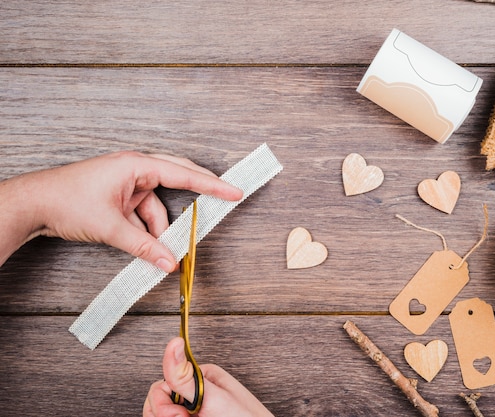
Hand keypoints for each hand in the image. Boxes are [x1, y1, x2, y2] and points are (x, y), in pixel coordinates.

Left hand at [0, 151, 242, 269]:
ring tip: (164, 251)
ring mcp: (128, 183)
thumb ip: (143, 246)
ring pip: (158, 205)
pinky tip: (148, 247)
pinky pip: (144, 213)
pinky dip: (148, 230)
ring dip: (162, 228)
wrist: (34, 205)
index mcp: (136, 165)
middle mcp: (136, 169)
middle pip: (178, 179)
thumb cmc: (66, 202)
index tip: (234, 191)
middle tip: (224, 201)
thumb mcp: (110, 227)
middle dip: (198, 194)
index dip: (212, 185)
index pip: (183, 174)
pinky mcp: (121, 196)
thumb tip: (169, 263)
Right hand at [143, 337, 272, 416]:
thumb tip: (174, 343)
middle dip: (165, 414)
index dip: (162, 402)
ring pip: (162, 414)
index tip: (177, 414)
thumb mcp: (212, 397)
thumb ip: (186, 377)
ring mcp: (193, 410)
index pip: (162, 385)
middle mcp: (195, 393)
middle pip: (159, 403)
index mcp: (200, 378)